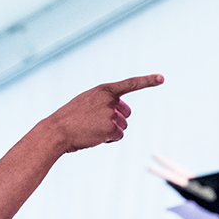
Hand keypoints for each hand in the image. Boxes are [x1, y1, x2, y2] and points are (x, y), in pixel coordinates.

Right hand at [47, 74, 163, 151]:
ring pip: (123, 126)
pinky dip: (108, 139)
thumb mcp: (85, 103)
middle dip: (117, 120)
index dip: (147, 81)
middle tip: (96, 123)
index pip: (130, 84)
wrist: (56, 131)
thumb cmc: (69, 118)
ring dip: (111, 131)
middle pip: (127, 113)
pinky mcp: (111, 129)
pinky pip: (118, 136)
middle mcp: (110, 100)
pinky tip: (93, 137)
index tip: (162, 78)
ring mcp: (111, 114)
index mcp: (104, 90)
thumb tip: (120, 115)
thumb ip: (103, 103)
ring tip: (91, 130)